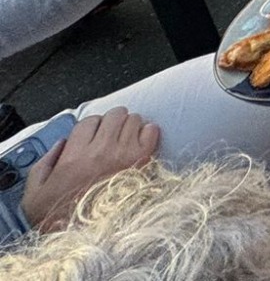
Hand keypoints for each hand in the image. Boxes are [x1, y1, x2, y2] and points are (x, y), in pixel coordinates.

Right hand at [22, 109, 159, 231]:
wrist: (88, 238)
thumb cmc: (62, 218)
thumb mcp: (35, 193)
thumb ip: (44, 163)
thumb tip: (62, 144)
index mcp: (75, 155)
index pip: (90, 120)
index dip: (92, 127)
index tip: (94, 139)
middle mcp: (101, 150)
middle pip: (116, 114)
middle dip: (114, 124)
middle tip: (111, 139)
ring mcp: (125, 154)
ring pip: (135, 119)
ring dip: (131, 128)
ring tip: (125, 144)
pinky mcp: (144, 161)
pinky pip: (152, 131)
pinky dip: (149, 134)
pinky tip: (140, 146)